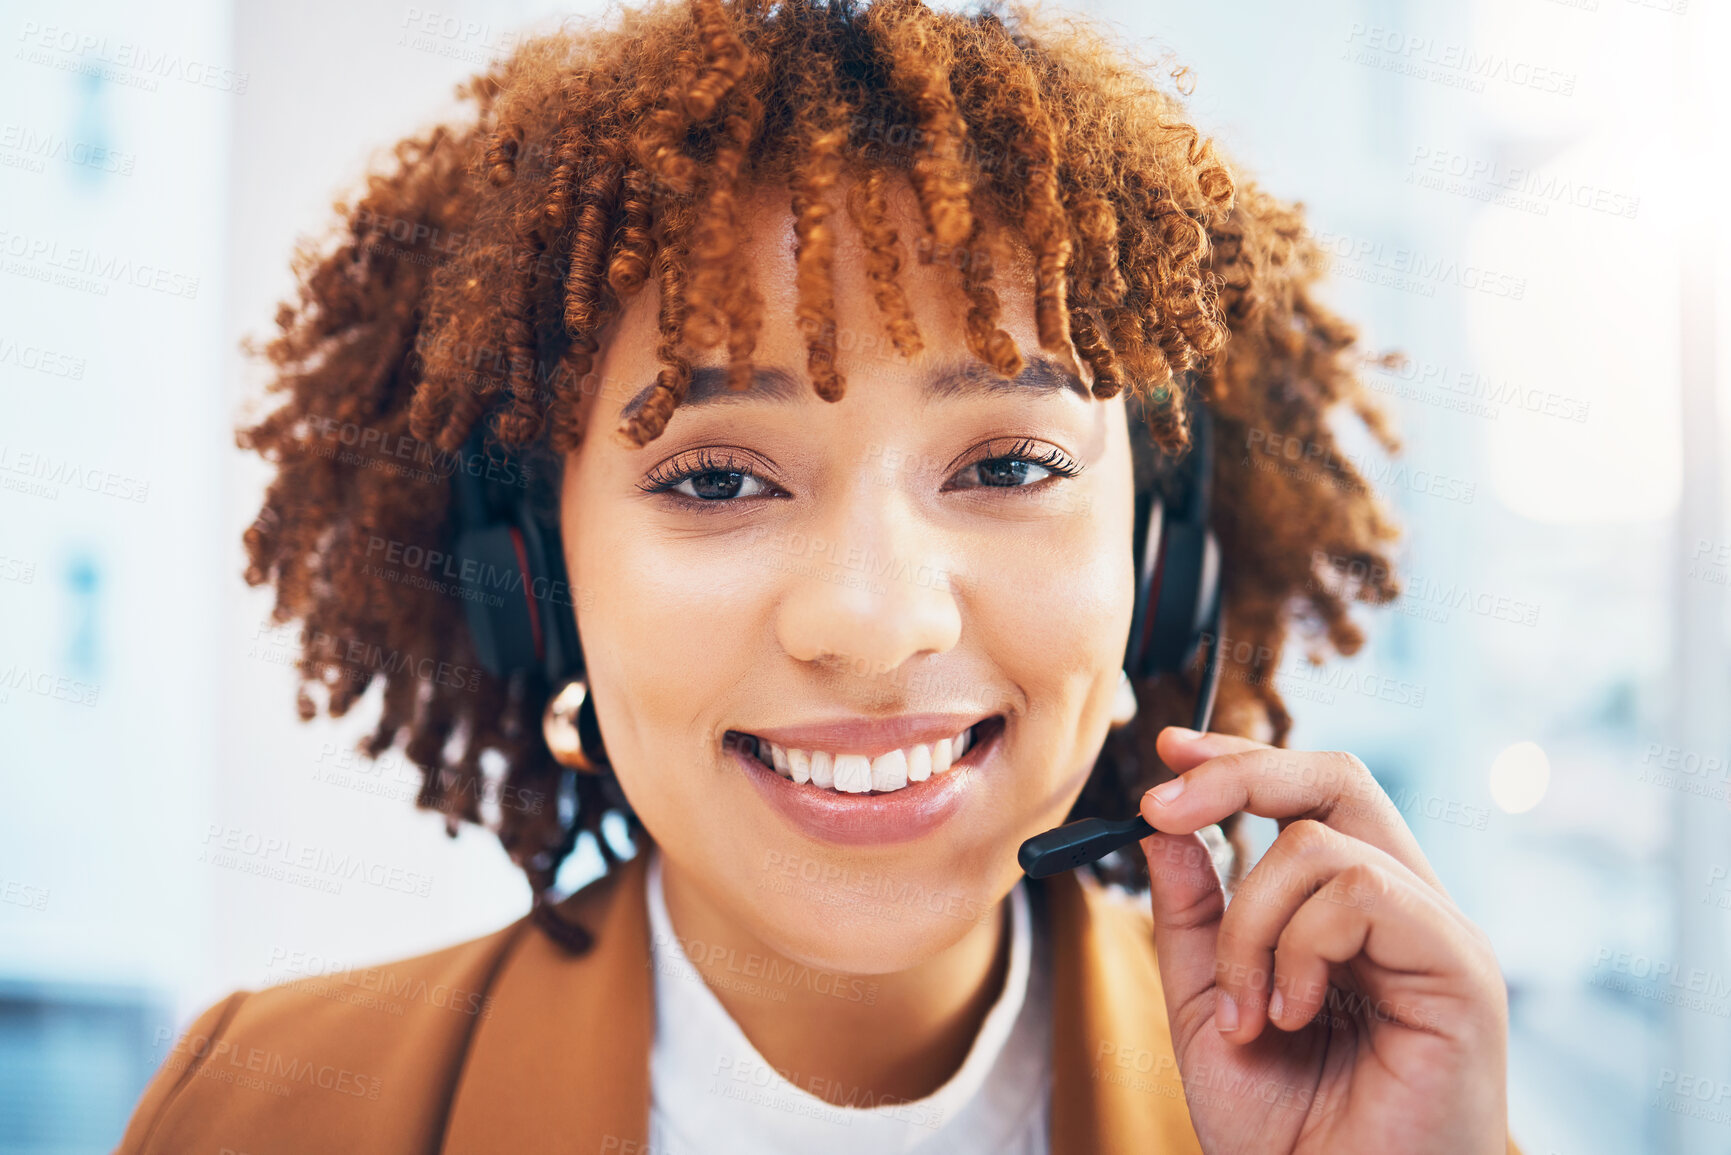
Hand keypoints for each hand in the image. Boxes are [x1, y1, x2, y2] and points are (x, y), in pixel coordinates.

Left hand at [1137, 727, 1509, 1154]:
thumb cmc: (1293, 1134)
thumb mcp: (1209, 1012)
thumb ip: (1192, 922)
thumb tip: (1164, 829)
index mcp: (1352, 916)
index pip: (1308, 797)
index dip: (1238, 761)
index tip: (1167, 751)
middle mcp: (1404, 910)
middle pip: (1336, 778)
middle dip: (1238, 774)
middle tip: (1162, 805)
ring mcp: (1437, 932)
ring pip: (1320, 842)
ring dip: (1250, 922)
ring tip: (1250, 1012)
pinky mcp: (1460, 964)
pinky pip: (1361, 891)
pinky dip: (1299, 946)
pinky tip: (1292, 1013)